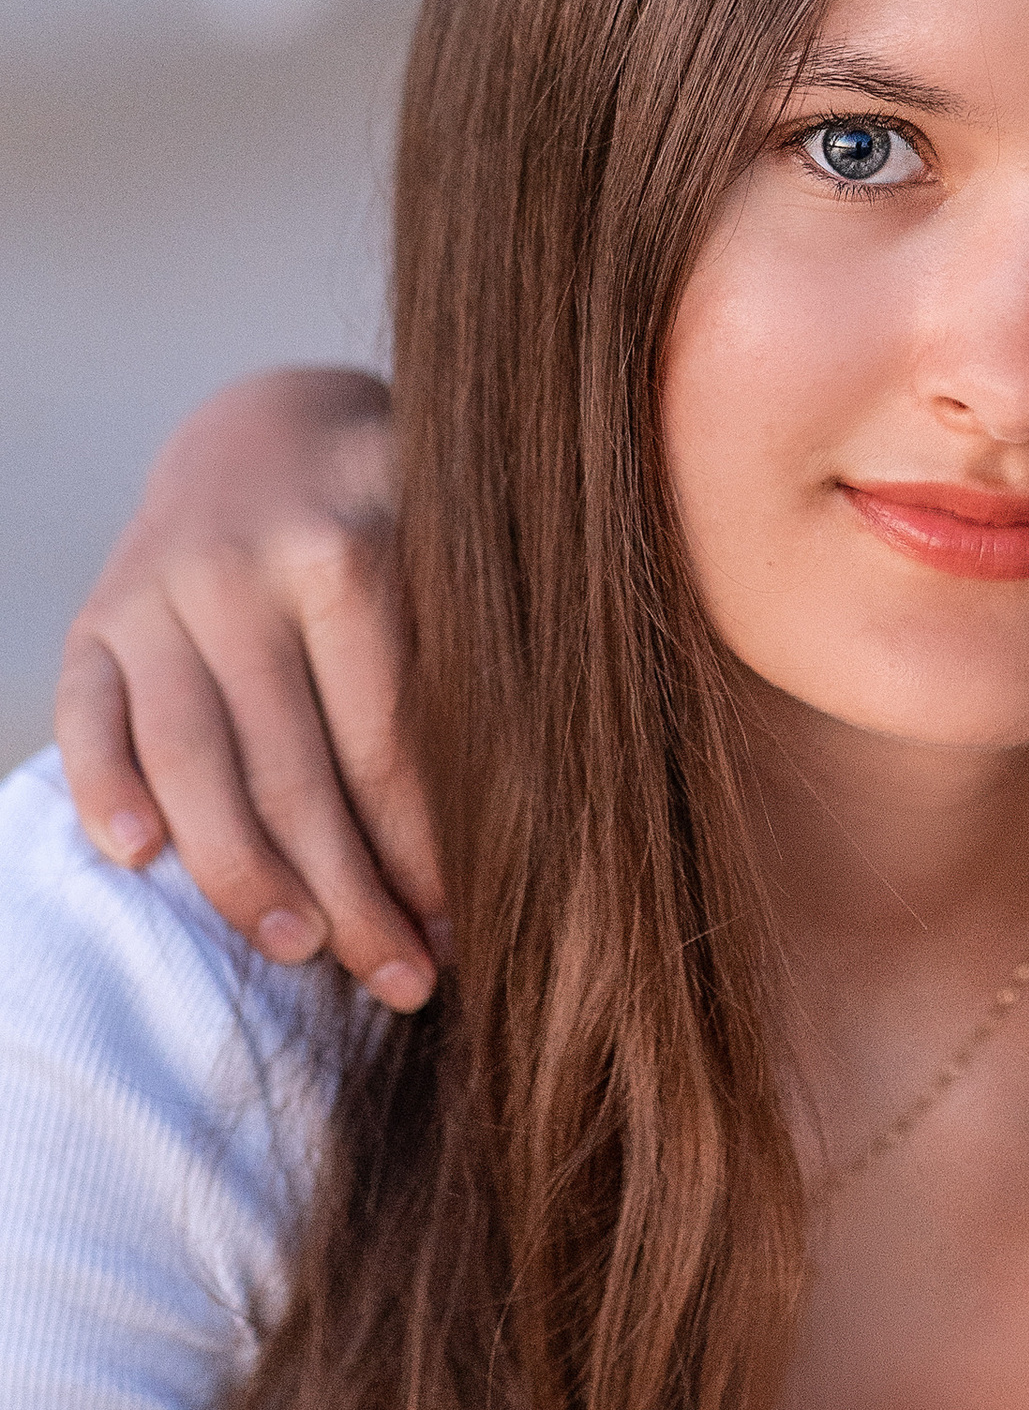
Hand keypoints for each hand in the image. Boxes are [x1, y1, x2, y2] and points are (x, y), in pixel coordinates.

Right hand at [53, 369, 442, 1009]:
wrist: (265, 426)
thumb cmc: (392, 519)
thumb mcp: (449, 548)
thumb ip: (482, 657)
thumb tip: (559, 824)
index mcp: (350, 554)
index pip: (390, 743)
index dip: (427, 853)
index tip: (467, 933)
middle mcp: (243, 572)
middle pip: (296, 773)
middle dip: (353, 896)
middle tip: (404, 982)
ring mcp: (159, 594)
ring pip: (195, 763)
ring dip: (246, 877)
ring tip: (301, 953)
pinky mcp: (95, 617)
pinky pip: (88, 718)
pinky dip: (109, 790)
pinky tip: (140, 861)